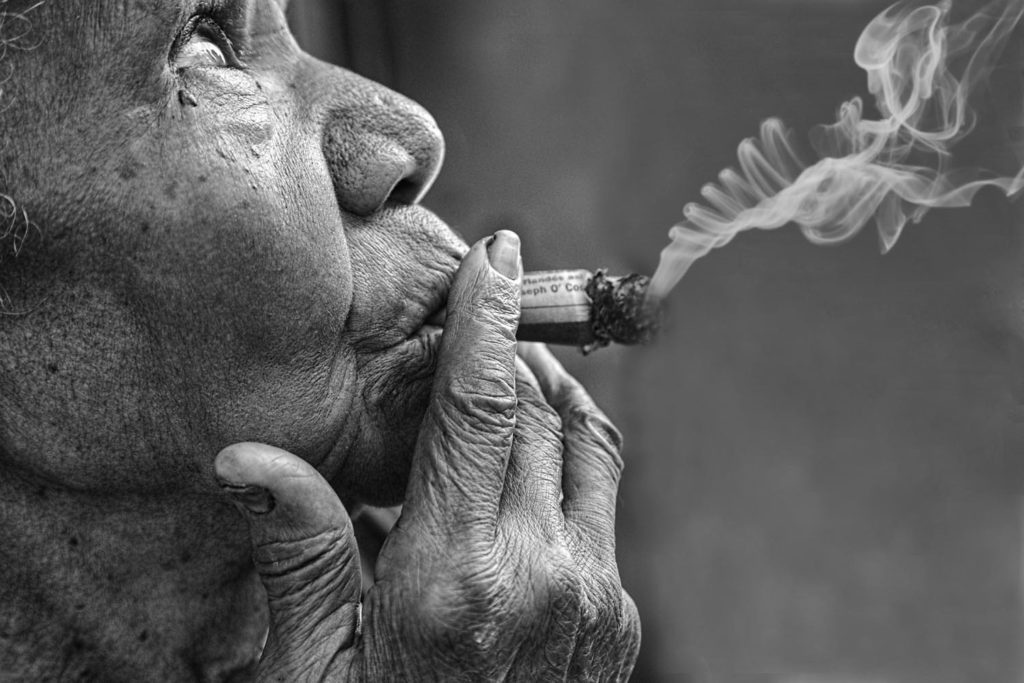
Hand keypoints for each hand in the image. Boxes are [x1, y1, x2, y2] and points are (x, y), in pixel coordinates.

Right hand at [215, 231, 640, 680]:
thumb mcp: (314, 668)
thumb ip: (298, 554)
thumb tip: (246, 457)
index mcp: (454, 580)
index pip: (481, 409)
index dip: (490, 319)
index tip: (499, 254)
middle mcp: (541, 576)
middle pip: (537, 415)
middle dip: (508, 357)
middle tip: (476, 331)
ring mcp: (595, 598)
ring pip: (588, 447)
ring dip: (550, 399)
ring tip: (508, 380)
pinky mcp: (620, 620)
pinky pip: (603, 499)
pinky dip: (569, 457)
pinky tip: (525, 465)